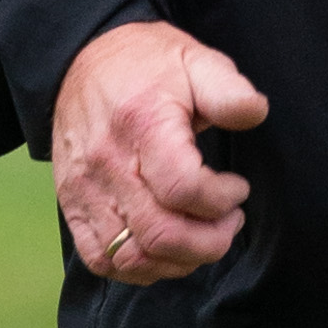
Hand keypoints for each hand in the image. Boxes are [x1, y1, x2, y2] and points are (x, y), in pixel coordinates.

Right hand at [50, 21, 268, 283]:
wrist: (79, 62)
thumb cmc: (146, 65)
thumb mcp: (195, 59)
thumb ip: (227, 89)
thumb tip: (256, 112)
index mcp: (141, 123)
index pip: (183, 189)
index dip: (222, 200)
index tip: (238, 189)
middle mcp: (107, 163)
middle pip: (161, 234)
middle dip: (211, 240)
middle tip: (230, 220)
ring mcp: (84, 190)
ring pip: (132, 257)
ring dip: (178, 260)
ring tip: (201, 237)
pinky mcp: (71, 206)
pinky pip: (101, 260)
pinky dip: (139, 268)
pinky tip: (165, 250)